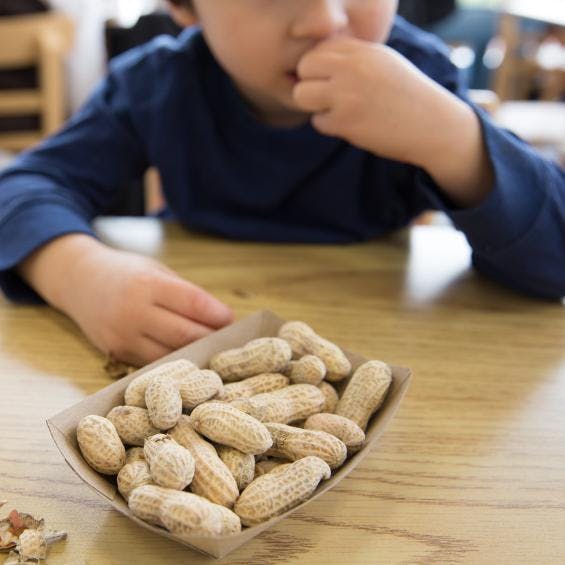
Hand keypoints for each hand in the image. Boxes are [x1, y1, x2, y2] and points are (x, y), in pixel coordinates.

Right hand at [55, 241, 233, 365]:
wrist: (78, 281)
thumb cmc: (126, 273)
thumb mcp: (156, 271)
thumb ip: (185, 293)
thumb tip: (220, 318)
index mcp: (147, 284)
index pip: (193, 303)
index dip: (217, 314)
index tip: (230, 319)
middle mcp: (134, 312)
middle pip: (184, 334)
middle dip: (210, 337)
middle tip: (225, 337)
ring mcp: (123, 336)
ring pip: (170, 355)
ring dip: (194, 353)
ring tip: (208, 347)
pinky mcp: (117, 353)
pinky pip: (153, 363)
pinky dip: (173, 362)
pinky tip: (185, 356)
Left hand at [293, 37, 492, 206]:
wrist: (432, 125)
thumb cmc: (407, 95)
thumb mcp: (383, 62)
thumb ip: (352, 57)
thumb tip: (316, 60)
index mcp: (362, 49)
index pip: (318, 49)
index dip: (319, 67)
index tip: (333, 81)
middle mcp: (352, 67)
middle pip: (304, 68)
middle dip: (310, 83)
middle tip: (327, 97)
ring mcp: (346, 94)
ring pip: (302, 95)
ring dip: (314, 105)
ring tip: (336, 110)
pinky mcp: (346, 121)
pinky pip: (318, 122)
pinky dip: (330, 126)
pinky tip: (352, 124)